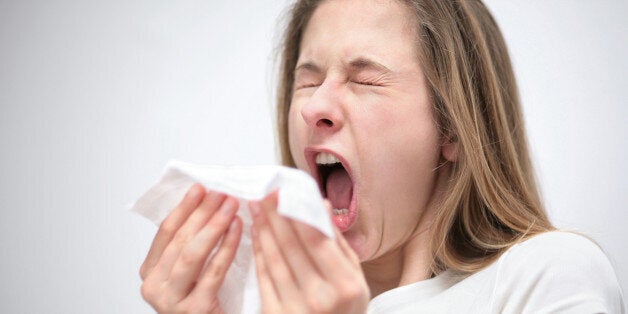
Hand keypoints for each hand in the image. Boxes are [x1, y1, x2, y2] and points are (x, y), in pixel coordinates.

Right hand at [139, 184, 242, 312]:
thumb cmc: (204, 301)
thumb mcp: (189, 272)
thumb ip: (190, 245)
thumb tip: (207, 204)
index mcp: (150, 273)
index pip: (165, 232)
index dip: (184, 208)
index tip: (200, 188)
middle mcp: (154, 287)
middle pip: (179, 240)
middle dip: (202, 213)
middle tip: (221, 193)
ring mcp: (171, 301)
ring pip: (192, 255)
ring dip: (213, 226)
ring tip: (230, 207)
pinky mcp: (195, 310)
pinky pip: (213, 273)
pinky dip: (226, 248)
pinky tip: (237, 230)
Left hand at [250, 191, 369, 313]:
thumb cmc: (347, 308)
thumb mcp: (354, 277)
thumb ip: (336, 242)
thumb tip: (319, 204)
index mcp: (346, 285)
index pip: (315, 240)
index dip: (296, 213)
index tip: (284, 192)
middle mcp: (321, 298)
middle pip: (291, 247)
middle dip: (275, 215)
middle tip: (264, 193)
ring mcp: (296, 310)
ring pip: (274, 260)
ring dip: (263, 230)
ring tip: (255, 208)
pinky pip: (264, 278)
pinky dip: (259, 253)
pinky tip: (256, 234)